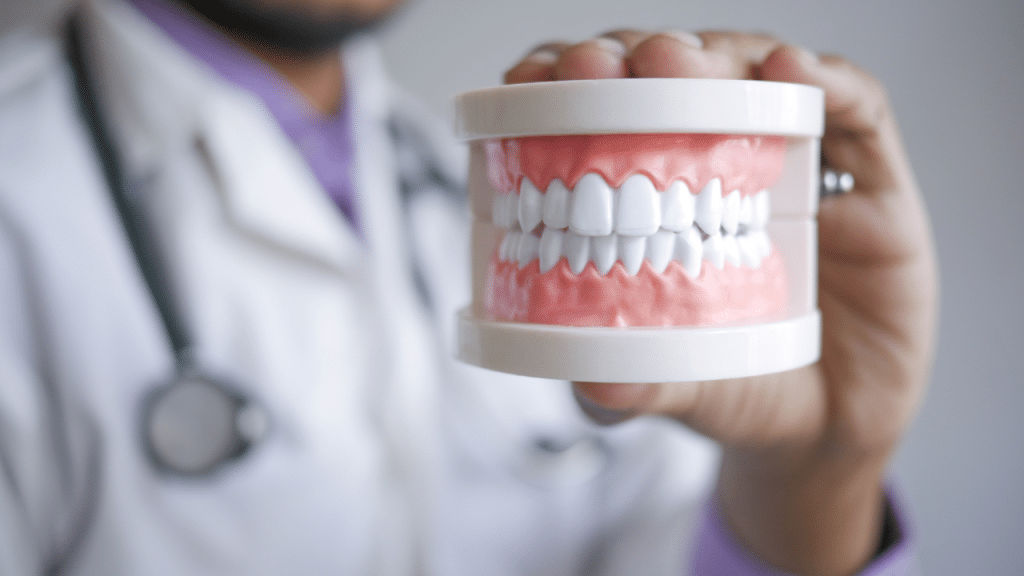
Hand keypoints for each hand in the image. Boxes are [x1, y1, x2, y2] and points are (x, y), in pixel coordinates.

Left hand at [506, 31, 937, 575]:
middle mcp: (720, 160)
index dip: (563, 82)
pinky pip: (858, 107)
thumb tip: (594, 381)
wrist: (833, 428)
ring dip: (713, 58)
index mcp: (658, 194)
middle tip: (597, 68)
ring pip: (755, 72)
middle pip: (673, 75)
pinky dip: (826, 81)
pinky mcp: (870, 176)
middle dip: (629, 58)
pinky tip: (789, 71)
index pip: (605, 107)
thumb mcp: (682, 383)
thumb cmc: (740, 384)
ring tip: (674, 65)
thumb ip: (639, 383)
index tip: (528, 82)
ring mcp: (796, 159)